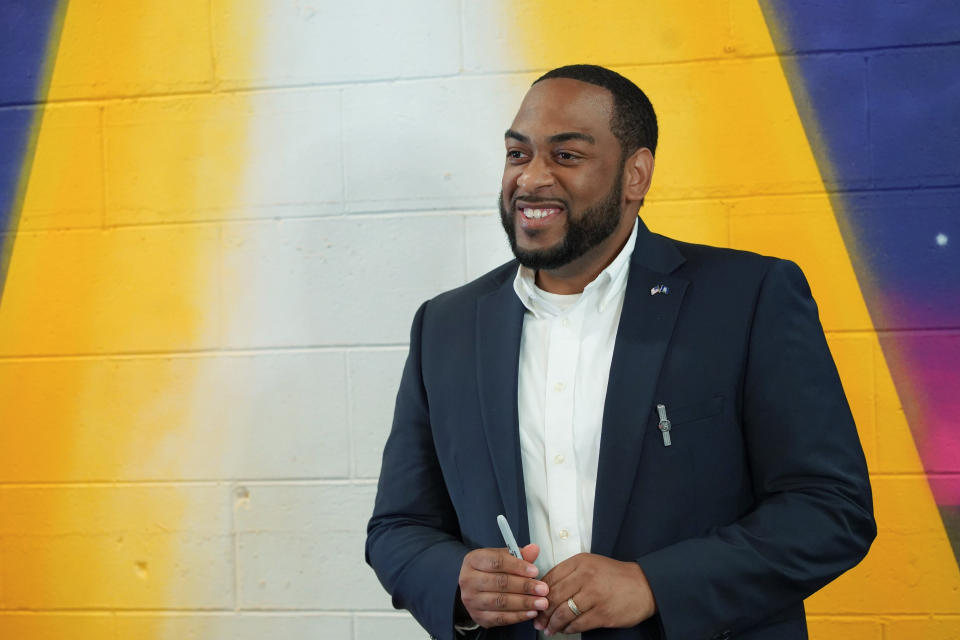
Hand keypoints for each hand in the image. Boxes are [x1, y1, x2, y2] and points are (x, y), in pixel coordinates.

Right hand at [458, 543, 549, 627]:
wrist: (474, 587)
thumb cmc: (490, 570)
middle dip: (524, 586)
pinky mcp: (478, 616)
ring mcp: (472, 600)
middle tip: (543, 589)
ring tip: (542, 602)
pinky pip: (500, 618)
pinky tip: (531, 612)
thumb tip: (534, 549)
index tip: (535, 571)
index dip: (517, 566)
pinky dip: (518, 616)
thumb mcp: (502, 557)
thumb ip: (519, 554)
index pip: (497, 562)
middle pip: (500, 583)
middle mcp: (469, 580)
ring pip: (501, 602)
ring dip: (524, 603)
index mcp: (474, 560)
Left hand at [534, 553, 655, 635]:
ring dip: (554, 623)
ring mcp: (594, 595)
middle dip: (543, 612)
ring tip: (549, 629)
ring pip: (564, 612)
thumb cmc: (614, 576)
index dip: (538, 593)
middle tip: (538, 620)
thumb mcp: (591, 565)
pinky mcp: (602, 613)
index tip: (534, 602)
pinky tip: (566, 630)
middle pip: (554, 596)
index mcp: (580, 562)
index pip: (550, 578)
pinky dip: (569, 629)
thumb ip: (569, 574)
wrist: (644, 585)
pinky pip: (578, 624)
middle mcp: (585, 576)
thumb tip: (545, 591)